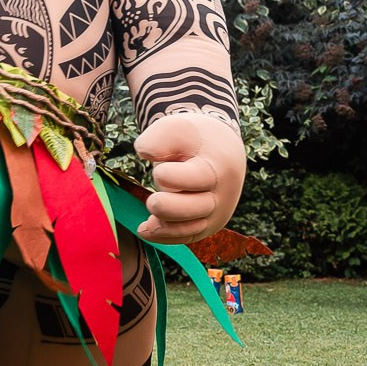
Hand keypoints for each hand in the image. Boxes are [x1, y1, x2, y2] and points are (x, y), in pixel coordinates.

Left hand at [132, 110, 245, 245]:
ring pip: (188, 230)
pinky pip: (186, 238)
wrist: (223, 152)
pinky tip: (146, 230)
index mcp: (219, 168)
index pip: (191, 179)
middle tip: (153, 199)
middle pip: (190, 211)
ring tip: (145, 224)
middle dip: (163, 206)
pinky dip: (164, 237)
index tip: (159, 169)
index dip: (167, 176)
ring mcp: (217, 213)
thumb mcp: (179, 127)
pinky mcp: (208, 226)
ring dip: (162, 226)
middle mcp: (223, 195)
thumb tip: (143, 153)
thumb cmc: (197, 139)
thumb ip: (159, 136)